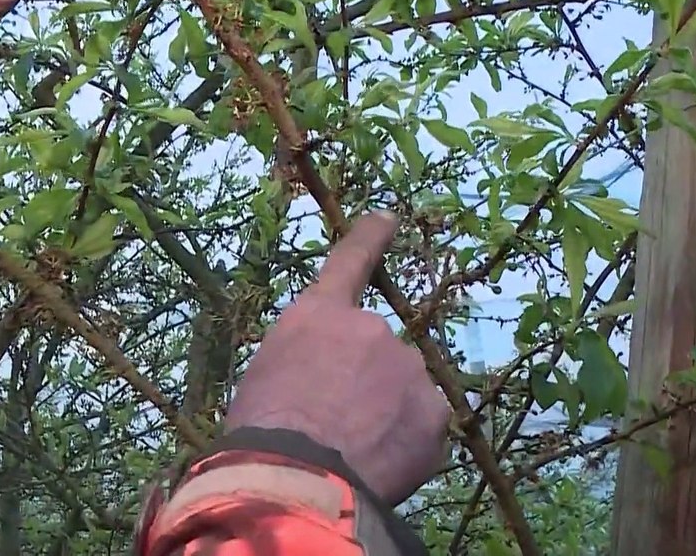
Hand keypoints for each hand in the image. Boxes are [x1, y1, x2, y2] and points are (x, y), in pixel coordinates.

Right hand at [224, 212, 451, 504]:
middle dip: (363, 383)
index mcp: (319, 315)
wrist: (295, 476)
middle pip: (375, 353)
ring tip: (351, 453)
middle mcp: (371, 329)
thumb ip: (306, 361)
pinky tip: (375, 466)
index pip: (348, 264)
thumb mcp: (267, 376)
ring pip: (401, 391)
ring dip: (384, 415)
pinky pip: (420, 428)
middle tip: (333, 426)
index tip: (388, 218)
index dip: (369, 240)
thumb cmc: (261, 430)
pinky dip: (403, 445)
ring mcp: (408, 368)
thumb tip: (324, 381)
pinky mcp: (434, 413)